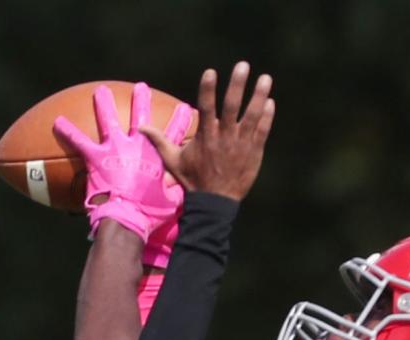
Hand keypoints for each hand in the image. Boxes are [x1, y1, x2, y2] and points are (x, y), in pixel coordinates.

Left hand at [54, 82, 194, 244]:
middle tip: (141, 88)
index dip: (180, 121)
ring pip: (109, 120)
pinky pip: (79, 141)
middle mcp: (136, 146)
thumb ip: (175, 191)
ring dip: (104, 104)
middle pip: (140, 117)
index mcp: (156, 156)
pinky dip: (68, 131)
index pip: (172, 134)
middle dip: (141, 101)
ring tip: (101, 91)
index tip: (184, 109)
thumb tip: (181, 188)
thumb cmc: (148, 213)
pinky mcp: (96, 158)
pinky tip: (58, 121)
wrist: (126, 218)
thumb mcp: (170, 203)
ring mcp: (115, 149)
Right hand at [140, 62, 274, 200]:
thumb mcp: (173, 161)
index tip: (211, 72)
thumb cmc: (193, 180)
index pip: (206, 108)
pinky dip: (267, 117)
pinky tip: (270, 102)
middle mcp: (224, 137)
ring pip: (251, 116)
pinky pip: (262, 132)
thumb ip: (160, 141)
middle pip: (231, 107)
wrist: (214, 204)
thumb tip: (140, 128)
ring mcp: (240, 144)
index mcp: (205, 136)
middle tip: (243, 65)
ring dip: (258, 96)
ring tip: (265, 78)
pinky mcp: (253, 153)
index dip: (208, 89)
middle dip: (237, 85)